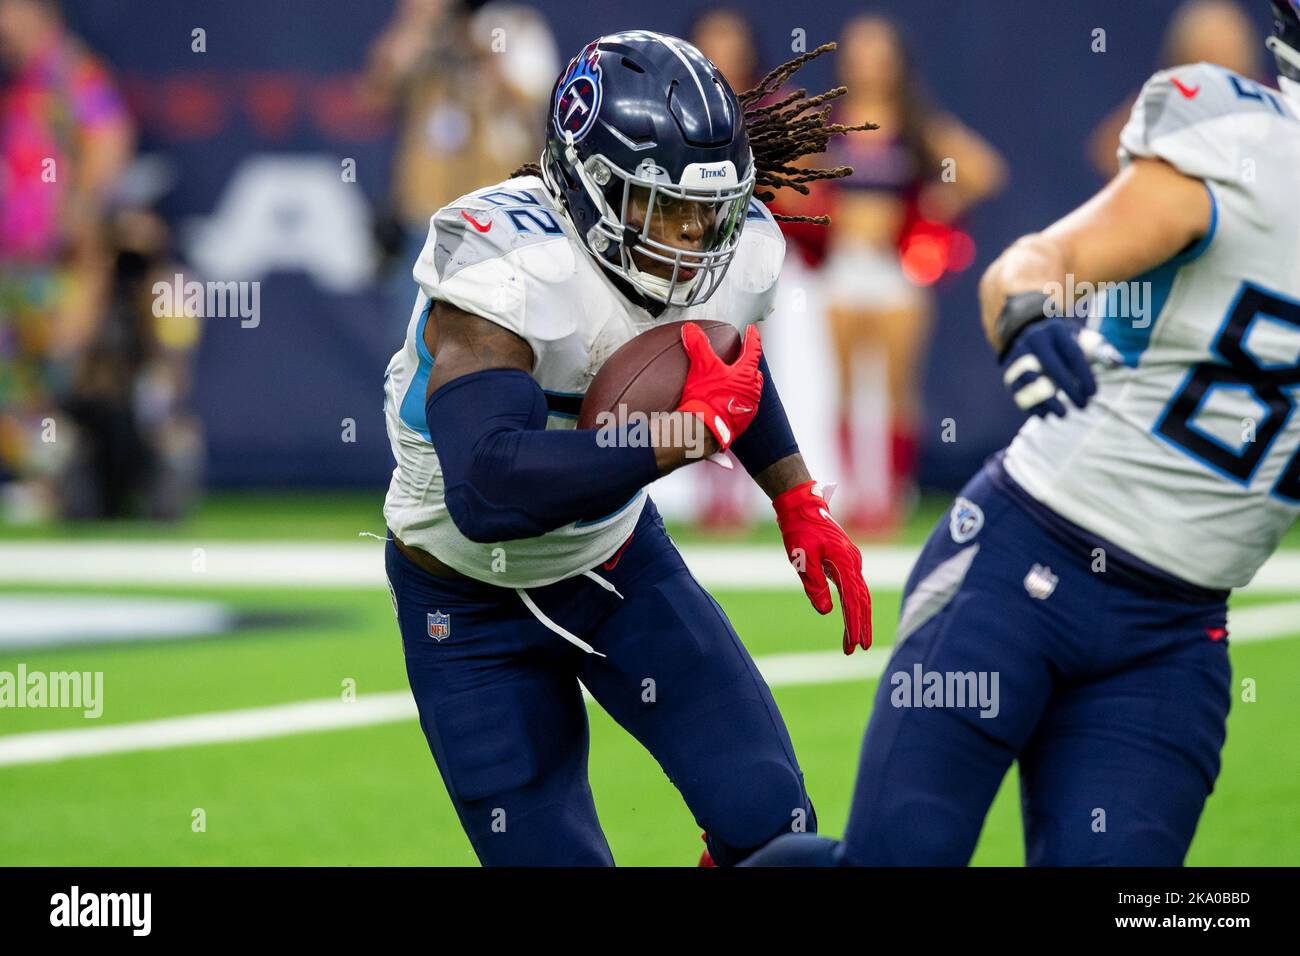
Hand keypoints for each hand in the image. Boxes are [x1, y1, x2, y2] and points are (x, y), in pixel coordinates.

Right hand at [677, 322, 762, 451]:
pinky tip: (725, 402)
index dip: (752, 338)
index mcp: (746, 375)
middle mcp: (751, 391)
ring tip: (731, 382)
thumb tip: (691, 329)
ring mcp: (747, 408)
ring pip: (749, 391)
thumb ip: (697, 345)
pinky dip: (735, 401)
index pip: (753, 350)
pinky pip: (741, 407)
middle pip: (753, 373)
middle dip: (748, 366)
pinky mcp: (740, 422)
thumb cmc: (707, 398)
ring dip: (742, 385)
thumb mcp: (701, 366)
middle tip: (742, 360)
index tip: (752, 331)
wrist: (705, 429)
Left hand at [773, 480, 871, 653]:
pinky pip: (853, 588)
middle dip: (861, 626)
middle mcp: (854, 563)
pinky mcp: (845, 561)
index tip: (855, 644)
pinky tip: (848, 619)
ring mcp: (851, 562)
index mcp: (846, 562)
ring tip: (853, 642)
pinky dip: (853, 606)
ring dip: (857, 619)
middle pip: (862, 601)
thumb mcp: (802, 558)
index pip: (854, 600)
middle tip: (859, 649)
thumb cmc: (800, 529)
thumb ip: (815, 585)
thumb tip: (826, 612)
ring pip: (859, 596)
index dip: (855, 624)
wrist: (801, 505)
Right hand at [1000, 318, 1120, 417]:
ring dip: (1047, 400)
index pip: (1072, 353)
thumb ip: (1102, 351)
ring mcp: (1018, 355)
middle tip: (1084, 406)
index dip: (1084, 374)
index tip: (1093, 393)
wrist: (1032, 337)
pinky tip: (1046, 415)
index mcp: (1056, 330)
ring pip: (1031, 380)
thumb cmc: (1067, 343)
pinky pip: (1017, 391)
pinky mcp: (1009, 372)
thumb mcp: (1084, 340)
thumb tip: (1117, 363)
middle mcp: (1034, 339)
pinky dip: (1031, 405)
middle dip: (1069, 389)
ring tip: (1063, 415)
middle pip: (1051, 367)